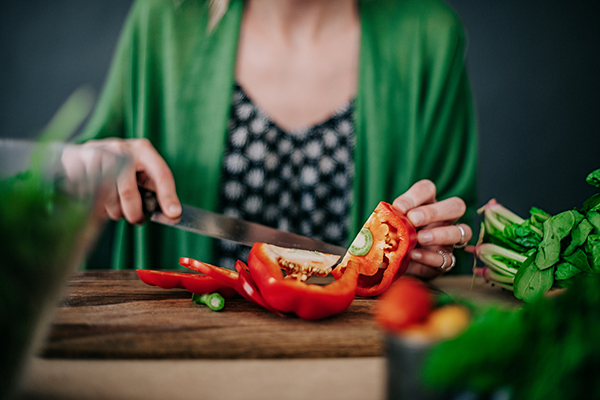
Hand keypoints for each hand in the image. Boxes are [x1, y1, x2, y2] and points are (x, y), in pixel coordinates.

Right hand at [63, 138, 180, 223]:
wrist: (85, 155)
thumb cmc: (123, 169)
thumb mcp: (143, 173)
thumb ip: (156, 190)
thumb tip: (172, 214)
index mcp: (143, 149)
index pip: (161, 174)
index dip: (168, 196)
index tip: (173, 215)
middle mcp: (121, 149)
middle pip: (129, 192)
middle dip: (134, 213)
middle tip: (137, 219)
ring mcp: (98, 154)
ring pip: (106, 198)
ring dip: (114, 211)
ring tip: (116, 207)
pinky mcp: (78, 164)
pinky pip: (88, 197)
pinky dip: (97, 207)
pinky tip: (100, 200)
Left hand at [392, 180, 471, 279]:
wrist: (390, 265)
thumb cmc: (390, 238)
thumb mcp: (388, 226)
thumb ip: (392, 219)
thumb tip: (395, 213)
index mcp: (426, 204)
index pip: (428, 189)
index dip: (415, 196)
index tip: (399, 207)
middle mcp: (443, 219)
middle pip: (456, 206)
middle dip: (435, 212)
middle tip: (413, 219)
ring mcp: (448, 241)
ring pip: (463, 231)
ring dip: (441, 234)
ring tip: (419, 238)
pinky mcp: (445, 262)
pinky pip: (448, 259)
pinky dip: (430, 257)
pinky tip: (415, 255)